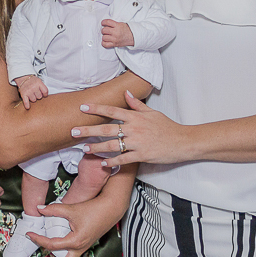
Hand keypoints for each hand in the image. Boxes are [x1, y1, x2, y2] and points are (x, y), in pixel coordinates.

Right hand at [15, 75, 47, 108]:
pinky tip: (28, 107)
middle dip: (38, 96)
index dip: (45, 94)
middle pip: (39, 97)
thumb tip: (45, 96)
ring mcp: (28, 91)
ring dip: (33, 99)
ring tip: (31, 95)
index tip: (44, 95)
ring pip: (34, 100)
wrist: (22, 77)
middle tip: (35, 93)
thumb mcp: (38, 80)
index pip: (45, 91)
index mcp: (39, 83)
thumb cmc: (31, 80)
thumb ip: (42, 87)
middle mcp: (34, 87)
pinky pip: (26, 102)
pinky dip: (27, 105)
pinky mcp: (23, 94)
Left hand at [28, 188, 127, 256]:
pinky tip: (56, 244)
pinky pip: (72, 255)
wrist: (111, 209)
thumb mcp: (71, 209)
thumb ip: (54, 209)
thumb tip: (39, 208)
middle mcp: (80, 248)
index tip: (30, 234)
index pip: (51, 245)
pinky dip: (62, 254)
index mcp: (75, 241)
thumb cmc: (93, 209)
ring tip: (45, 255)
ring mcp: (83, 248)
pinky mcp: (85, 244)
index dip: (38, 240)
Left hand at [74, 90, 192, 166]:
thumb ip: (137, 104)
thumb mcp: (152, 112)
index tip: (83, 107)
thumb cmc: (167, 126)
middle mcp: (134, 129)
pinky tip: (102, 163)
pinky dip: (112, 162)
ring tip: (84, 149)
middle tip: (74, 131)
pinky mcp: (141, 155)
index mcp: (136, 117)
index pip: (112, 111)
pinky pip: (123, 159)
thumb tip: (126, 93)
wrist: (182, 141)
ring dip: (96, 147)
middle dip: (88, 130)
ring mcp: (137, 143)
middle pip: (107, 129)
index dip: (96, 109)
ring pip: (112, 145)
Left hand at [101, 19, 133, 48]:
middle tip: (106, 30)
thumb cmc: (127, 30)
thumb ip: (113, 24)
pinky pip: (105, 44)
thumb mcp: (121, 24)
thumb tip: (105, 25)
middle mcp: (116, 32)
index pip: (107, 22)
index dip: (103, 22)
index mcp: (117, 26)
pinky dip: (104, 43)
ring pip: (103, 37)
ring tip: (107, 36)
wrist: (134, 37)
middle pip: (104, 30)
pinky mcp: (115, 44)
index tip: (103, 23)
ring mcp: (115, 39)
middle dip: (104, 30)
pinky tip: (106, 40)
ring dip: (104, 36)